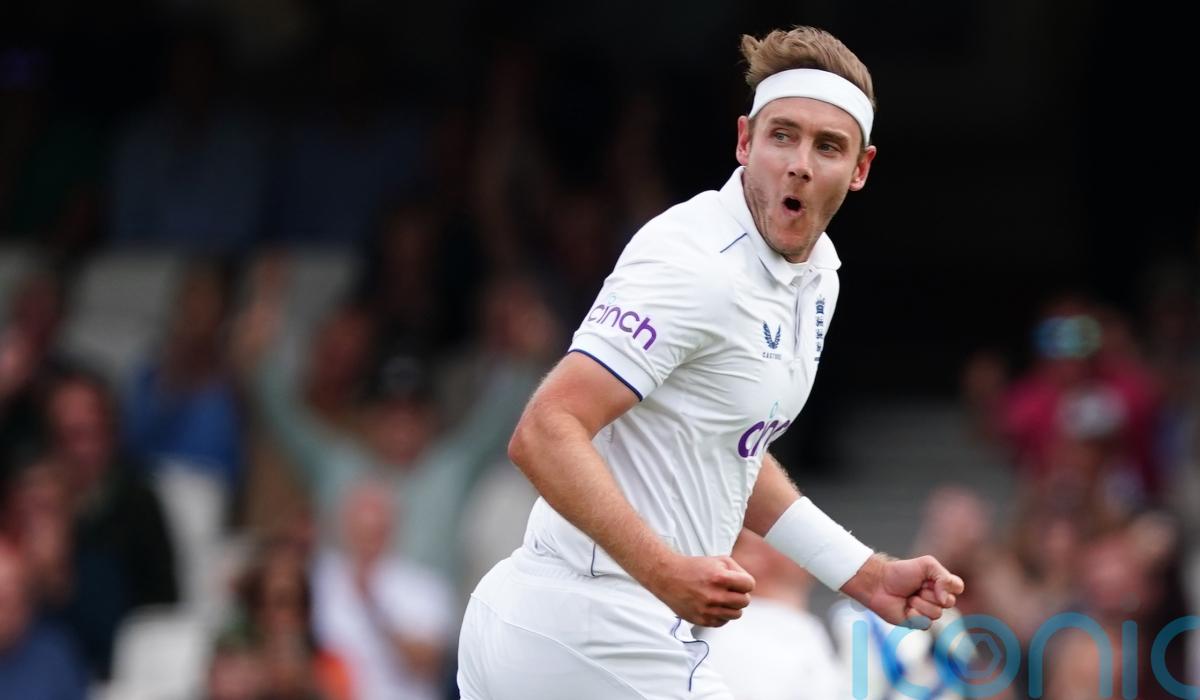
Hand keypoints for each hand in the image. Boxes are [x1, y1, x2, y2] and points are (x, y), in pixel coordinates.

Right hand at [645, 554, 755, 626]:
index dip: (745, 583)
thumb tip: (749, 585)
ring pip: (736, 614)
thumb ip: (738, 570)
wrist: (668, 577)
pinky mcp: (702, 620)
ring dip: (732, 606)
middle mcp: (714, 595)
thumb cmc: (694, 568)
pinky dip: (721, 615)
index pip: (749, 585)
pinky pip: (723, 622)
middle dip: (739, 594)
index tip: (738, 582)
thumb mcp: (719, 560)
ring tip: (721, 598)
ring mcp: (708, 610)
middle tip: (729, 590)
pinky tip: (712, 606)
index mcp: (720, 578)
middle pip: (745, 601)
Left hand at [843, 554, 963, 628]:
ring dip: (920, 604)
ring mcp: (927, 611)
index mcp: (940, 583)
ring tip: (909, 598)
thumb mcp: (926, 565)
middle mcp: (937, 598)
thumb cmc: (900, 572)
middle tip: (917, 588)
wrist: (878, 583)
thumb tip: (945, 599)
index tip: (931, 581)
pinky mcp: (917, 622)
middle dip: (930, 594)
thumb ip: (943, 577)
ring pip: (937, 614)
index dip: (947, 585)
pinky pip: (926, 624)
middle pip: (949, 603)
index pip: (958, 587)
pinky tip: (905, 608)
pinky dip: (915, 615)